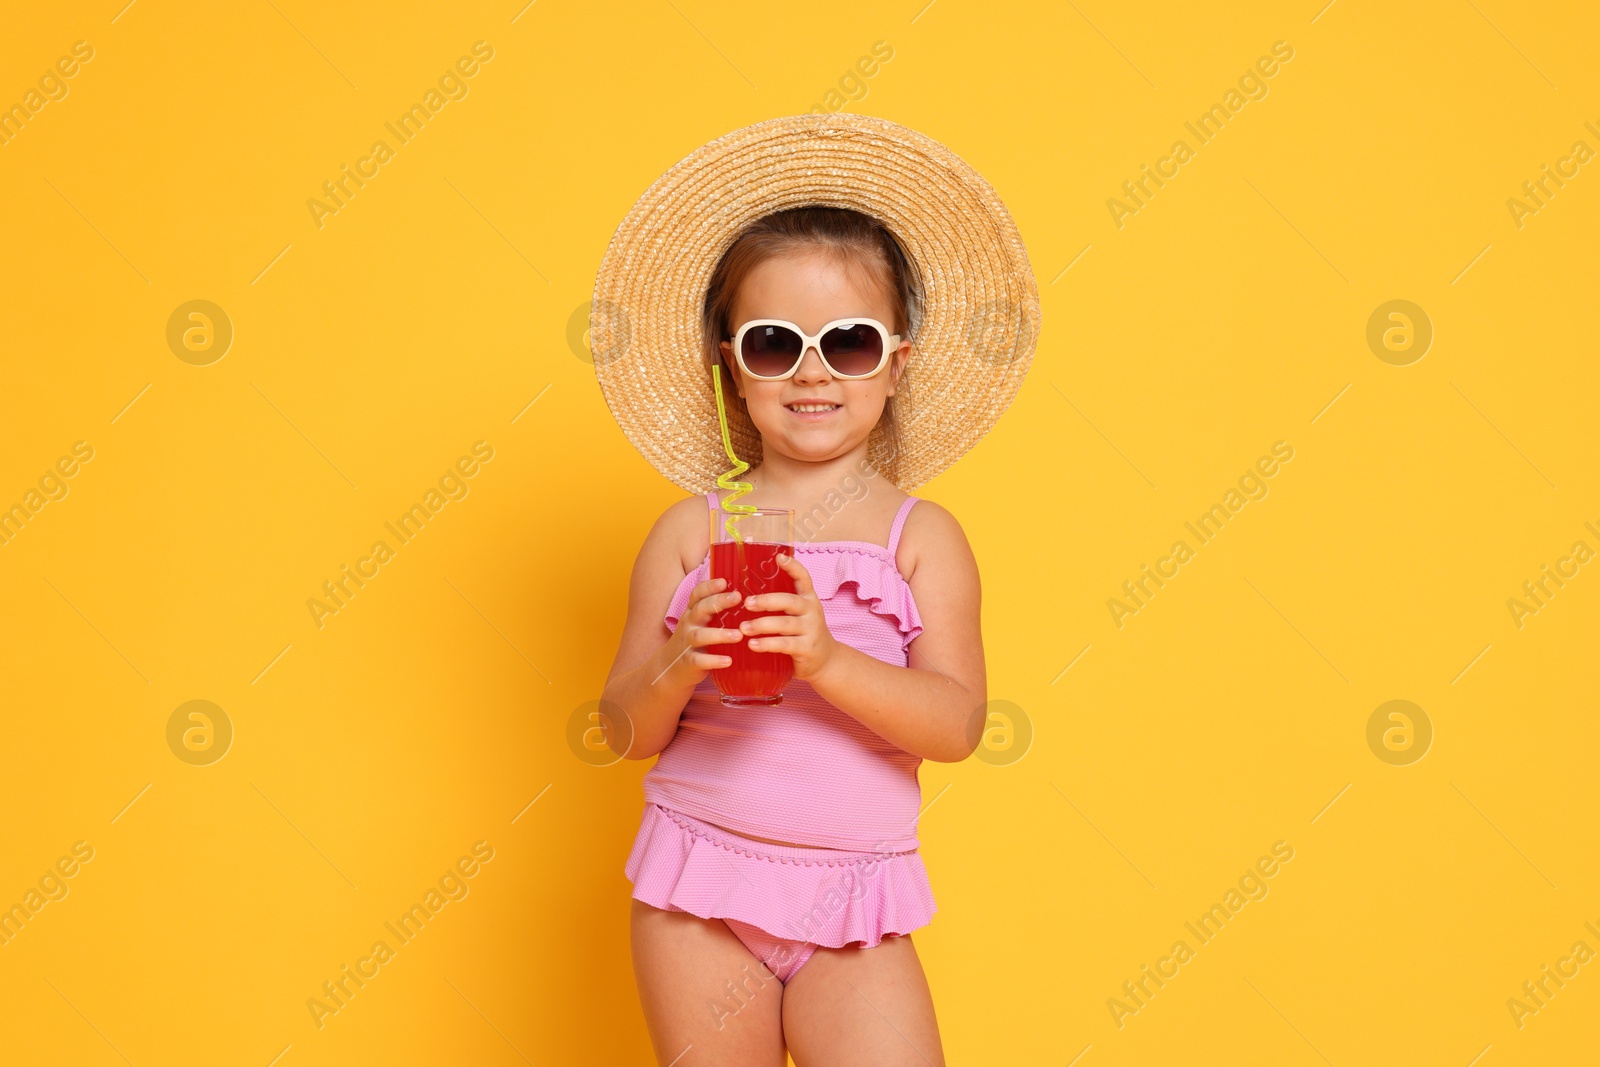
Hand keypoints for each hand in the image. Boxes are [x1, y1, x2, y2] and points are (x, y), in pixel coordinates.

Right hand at [668, 577, 743, 678]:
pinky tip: (728, 661)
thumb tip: (743, 596)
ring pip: (701, 635)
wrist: (670, 668)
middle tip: (737, 598)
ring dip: (720, 634)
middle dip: (718, 601)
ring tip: (738, 635)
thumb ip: (715, 611)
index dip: (709, 586)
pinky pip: (700, 660)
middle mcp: (689, 624)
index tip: (724, 581)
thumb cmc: (693, 641)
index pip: (697, 594)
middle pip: (700, 609)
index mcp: (693, 612)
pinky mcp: (689, 661)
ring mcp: (687, 643)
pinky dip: (714, 661)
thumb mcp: (700, 623)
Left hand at [738, 552, 838, 683]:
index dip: (793, 567)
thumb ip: (782, 604)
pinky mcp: (807, 649)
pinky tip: (752, 644)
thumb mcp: (800, 614)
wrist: (826, 660)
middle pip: (789, 601)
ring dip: (761, 625)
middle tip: (746, 603)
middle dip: (766, 601)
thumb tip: (748, 593)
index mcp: (809, 599)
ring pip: (785, 624)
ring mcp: (811, 630)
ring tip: (743, 628)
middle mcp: (812, 611)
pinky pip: (785, 644)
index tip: (778, 558)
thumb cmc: (804, 633)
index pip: (804, 578)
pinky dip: (767, 644)